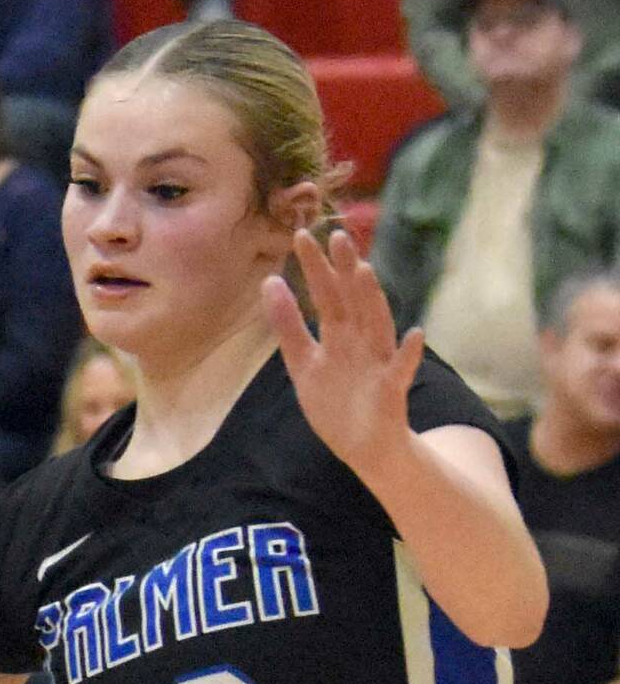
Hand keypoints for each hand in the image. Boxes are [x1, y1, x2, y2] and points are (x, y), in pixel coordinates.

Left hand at [263, 229, 425, 482]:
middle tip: (336, 234)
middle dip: (344, 270)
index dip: (314, 268)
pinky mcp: (391, 391)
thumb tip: (269, 282)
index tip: (301, 235)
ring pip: (376, 325)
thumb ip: (288, 326)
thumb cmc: (336, 403)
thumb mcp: (302, 363)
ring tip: (364, 271)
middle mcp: (360, 343)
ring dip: (371, 299)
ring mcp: (377, 364)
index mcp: (338, 336)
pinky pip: (402, 370)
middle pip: (351, 301)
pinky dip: (409, 354)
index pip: (325, 295)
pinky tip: (415, 334)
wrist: (365, 449)